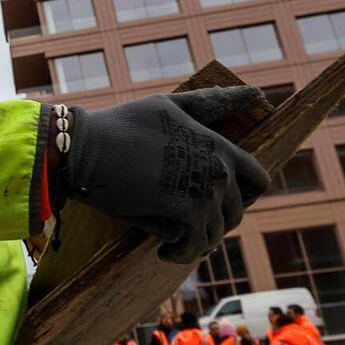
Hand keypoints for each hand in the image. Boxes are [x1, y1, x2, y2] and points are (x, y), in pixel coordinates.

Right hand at [63, 87, 270, 264]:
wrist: (85, 147)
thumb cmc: (122, 124)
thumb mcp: (167, 105)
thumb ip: (207, 102)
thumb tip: (253, 91)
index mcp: (219, 146)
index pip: (258, 181)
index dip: (243, 196)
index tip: (216, 203)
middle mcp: (219, 169)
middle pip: (235, 213)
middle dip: (213, 222)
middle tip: (184, 224)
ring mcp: (205, 192)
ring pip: (214, 234)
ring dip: (195, 242)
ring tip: (172, 240)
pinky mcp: (185, 213)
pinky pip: (193, 246)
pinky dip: (180, 253)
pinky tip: (164, 251)